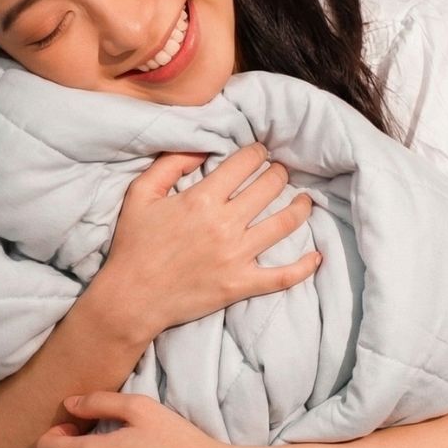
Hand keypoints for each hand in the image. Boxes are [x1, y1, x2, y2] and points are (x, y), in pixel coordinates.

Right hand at [100, 143, 318, 333]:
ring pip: (284, 223)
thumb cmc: (133, 245)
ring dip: (300, 207)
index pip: (244, 164)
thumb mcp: (140, 194)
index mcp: (203, 199)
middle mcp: (226, 224)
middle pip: (269, 187)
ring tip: (305, 200)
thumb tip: (201, 150)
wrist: (131, 298)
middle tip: (280, 172)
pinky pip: (283, 276)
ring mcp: (237, 256)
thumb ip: (169, 164)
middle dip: (279, 174)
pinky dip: (304, 267)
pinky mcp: (242, 284)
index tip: (261, 152)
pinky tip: (316, 256)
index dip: (257, 152)